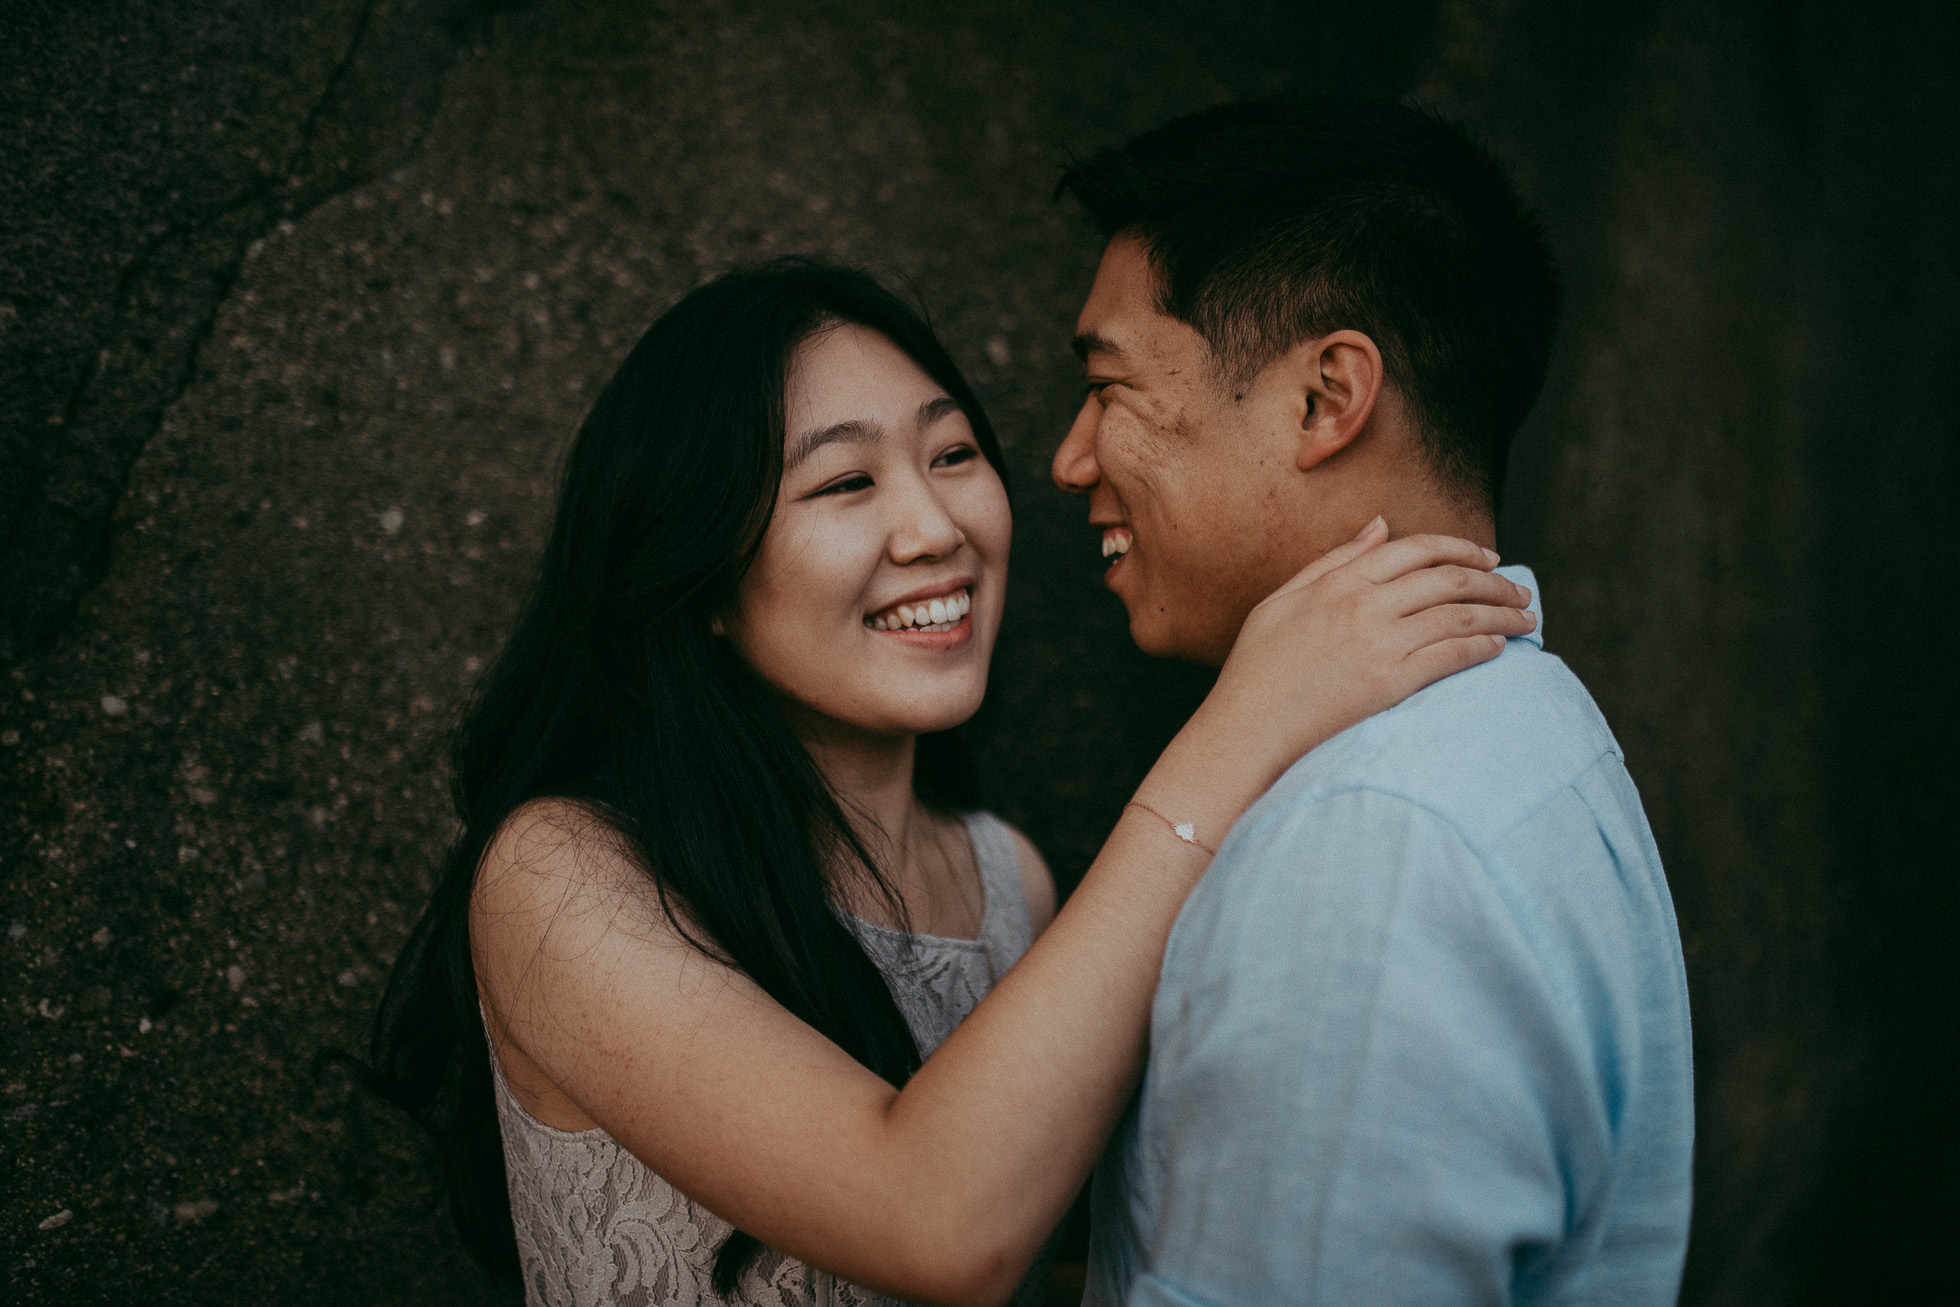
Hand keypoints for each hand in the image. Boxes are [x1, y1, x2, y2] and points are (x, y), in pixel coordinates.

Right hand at [1203, 517, 1535, 785]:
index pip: (1416, 549)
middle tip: (1521, 593)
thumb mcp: (1282, 600)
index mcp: (1338, 581)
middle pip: (1448, 579)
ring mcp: (1378, 643)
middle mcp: (1363, 605)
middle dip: (1496, 583)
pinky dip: (1482, 647)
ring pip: (1459, 615)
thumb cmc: (1256, 669)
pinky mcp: (1389, 683)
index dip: (1462, 549)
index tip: (1489, 560)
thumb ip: (1334, 559)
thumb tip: (1381, 525)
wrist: (1245, 730)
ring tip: (1526, 620)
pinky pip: (1451, 655)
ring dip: (1502, 614)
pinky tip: (1499, 648)